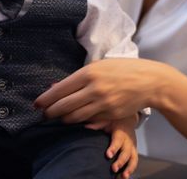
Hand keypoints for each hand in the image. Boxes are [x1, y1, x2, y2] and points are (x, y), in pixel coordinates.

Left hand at [34, 58, 164, 123]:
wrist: (149, 81)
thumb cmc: (122, 70)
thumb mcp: (99, 66)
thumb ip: (79, 77)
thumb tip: (57, 87)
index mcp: (89, 73)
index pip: (60, 89)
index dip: (46, 99)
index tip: (36, 104)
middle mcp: (94, 89)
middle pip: (64, 105)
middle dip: (50, 112)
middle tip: (43, 114)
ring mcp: (103, 104)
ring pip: (75, 116)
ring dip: (63, 118)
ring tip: (57, 117)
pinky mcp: (111, 114)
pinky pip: (89, 120)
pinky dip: (79, 120)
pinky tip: (74, 118)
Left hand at [91, 115, 137, 178]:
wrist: (128, 120)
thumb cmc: (114, 122)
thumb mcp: (106, 121)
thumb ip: (97, 124)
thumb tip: (86, 127)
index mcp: (121, 133)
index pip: (117, 141)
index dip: (113, 148)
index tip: (108, 155)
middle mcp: (128, 141)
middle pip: (126, 152)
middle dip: (120, 161)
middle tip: (113, 169)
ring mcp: (133, 147)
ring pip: (133, 159)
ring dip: (129, 168)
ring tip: (123, 177)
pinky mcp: (134, 152)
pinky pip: (134, 162)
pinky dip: (131, 170)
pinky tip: (125, 177)